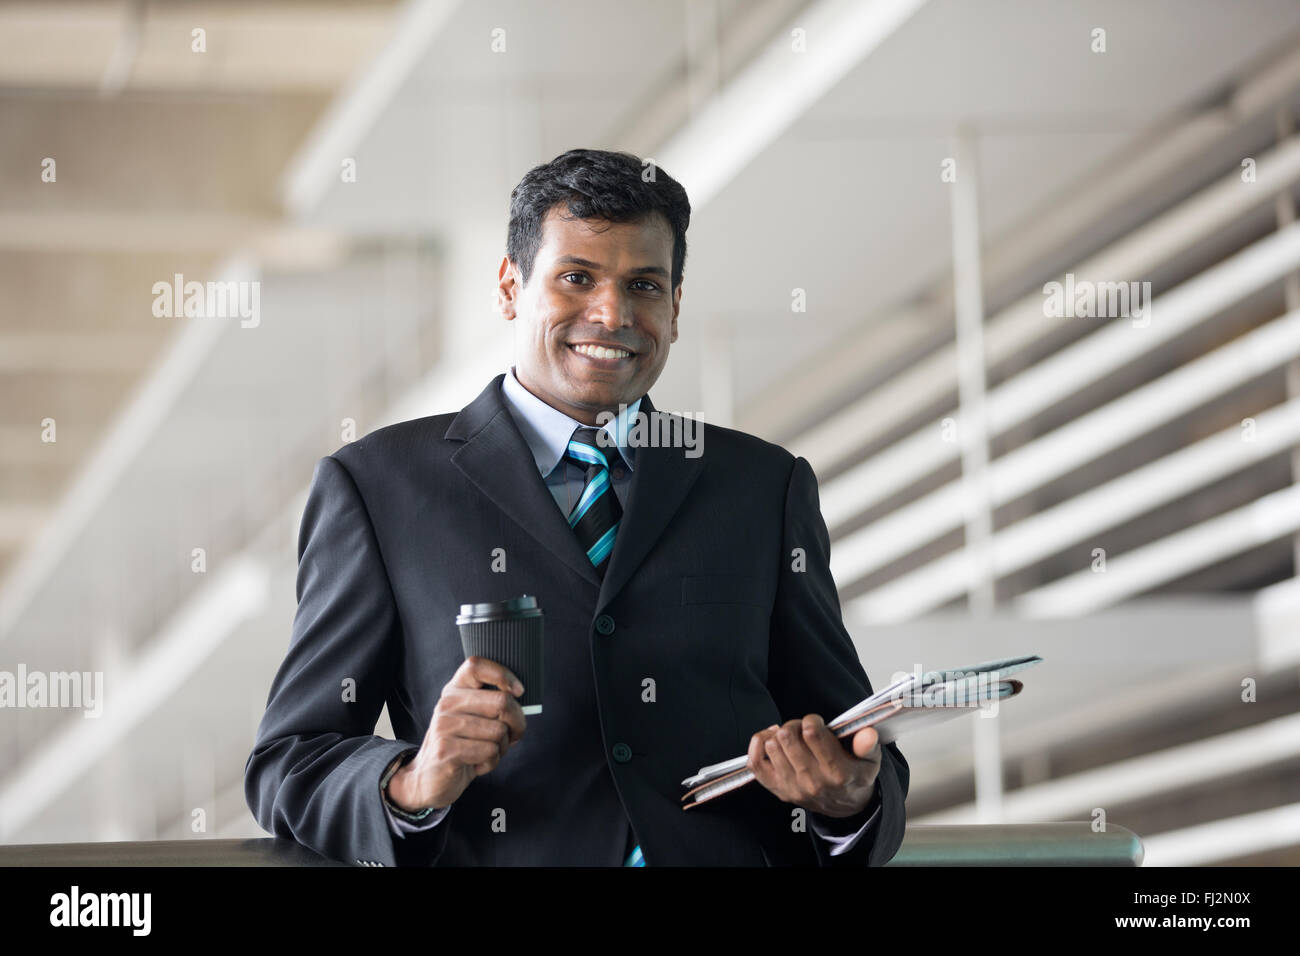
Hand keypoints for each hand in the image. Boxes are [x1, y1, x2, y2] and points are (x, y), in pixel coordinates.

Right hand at [387, 656, 526, 812]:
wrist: (428, 779)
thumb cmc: (461, 745)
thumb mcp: (472, 717)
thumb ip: (491, 705)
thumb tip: (521, 703)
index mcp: (454, 690)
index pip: (476, 665)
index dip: (503, 675)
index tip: (518, 691)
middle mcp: (447, 703)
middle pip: (501, 702)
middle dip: (517, 724)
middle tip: (512, 736)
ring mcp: (445, 726)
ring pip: (499, 731)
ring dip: (502, 747)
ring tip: (487, 752)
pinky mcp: (446, 750)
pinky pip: (490, 751)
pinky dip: (492, 762)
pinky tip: (477, 763)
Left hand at [747, 714, 880, 817]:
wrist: (844, 806)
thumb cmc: (854, 776)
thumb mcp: (870, 761)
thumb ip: (868, 745)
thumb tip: (867, 734)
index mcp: (837, 773)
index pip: (811, 734)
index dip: (811, 719)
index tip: (817, 723)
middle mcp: (812, 782)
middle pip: (787, 736)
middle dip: (795, 725)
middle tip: (803, 730)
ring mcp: (791, 787)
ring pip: (771, 745)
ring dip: (779, 734)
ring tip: (792, 737)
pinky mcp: (777, 789)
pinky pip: (755, 763)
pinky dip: (759, 744)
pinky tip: (772, 739)